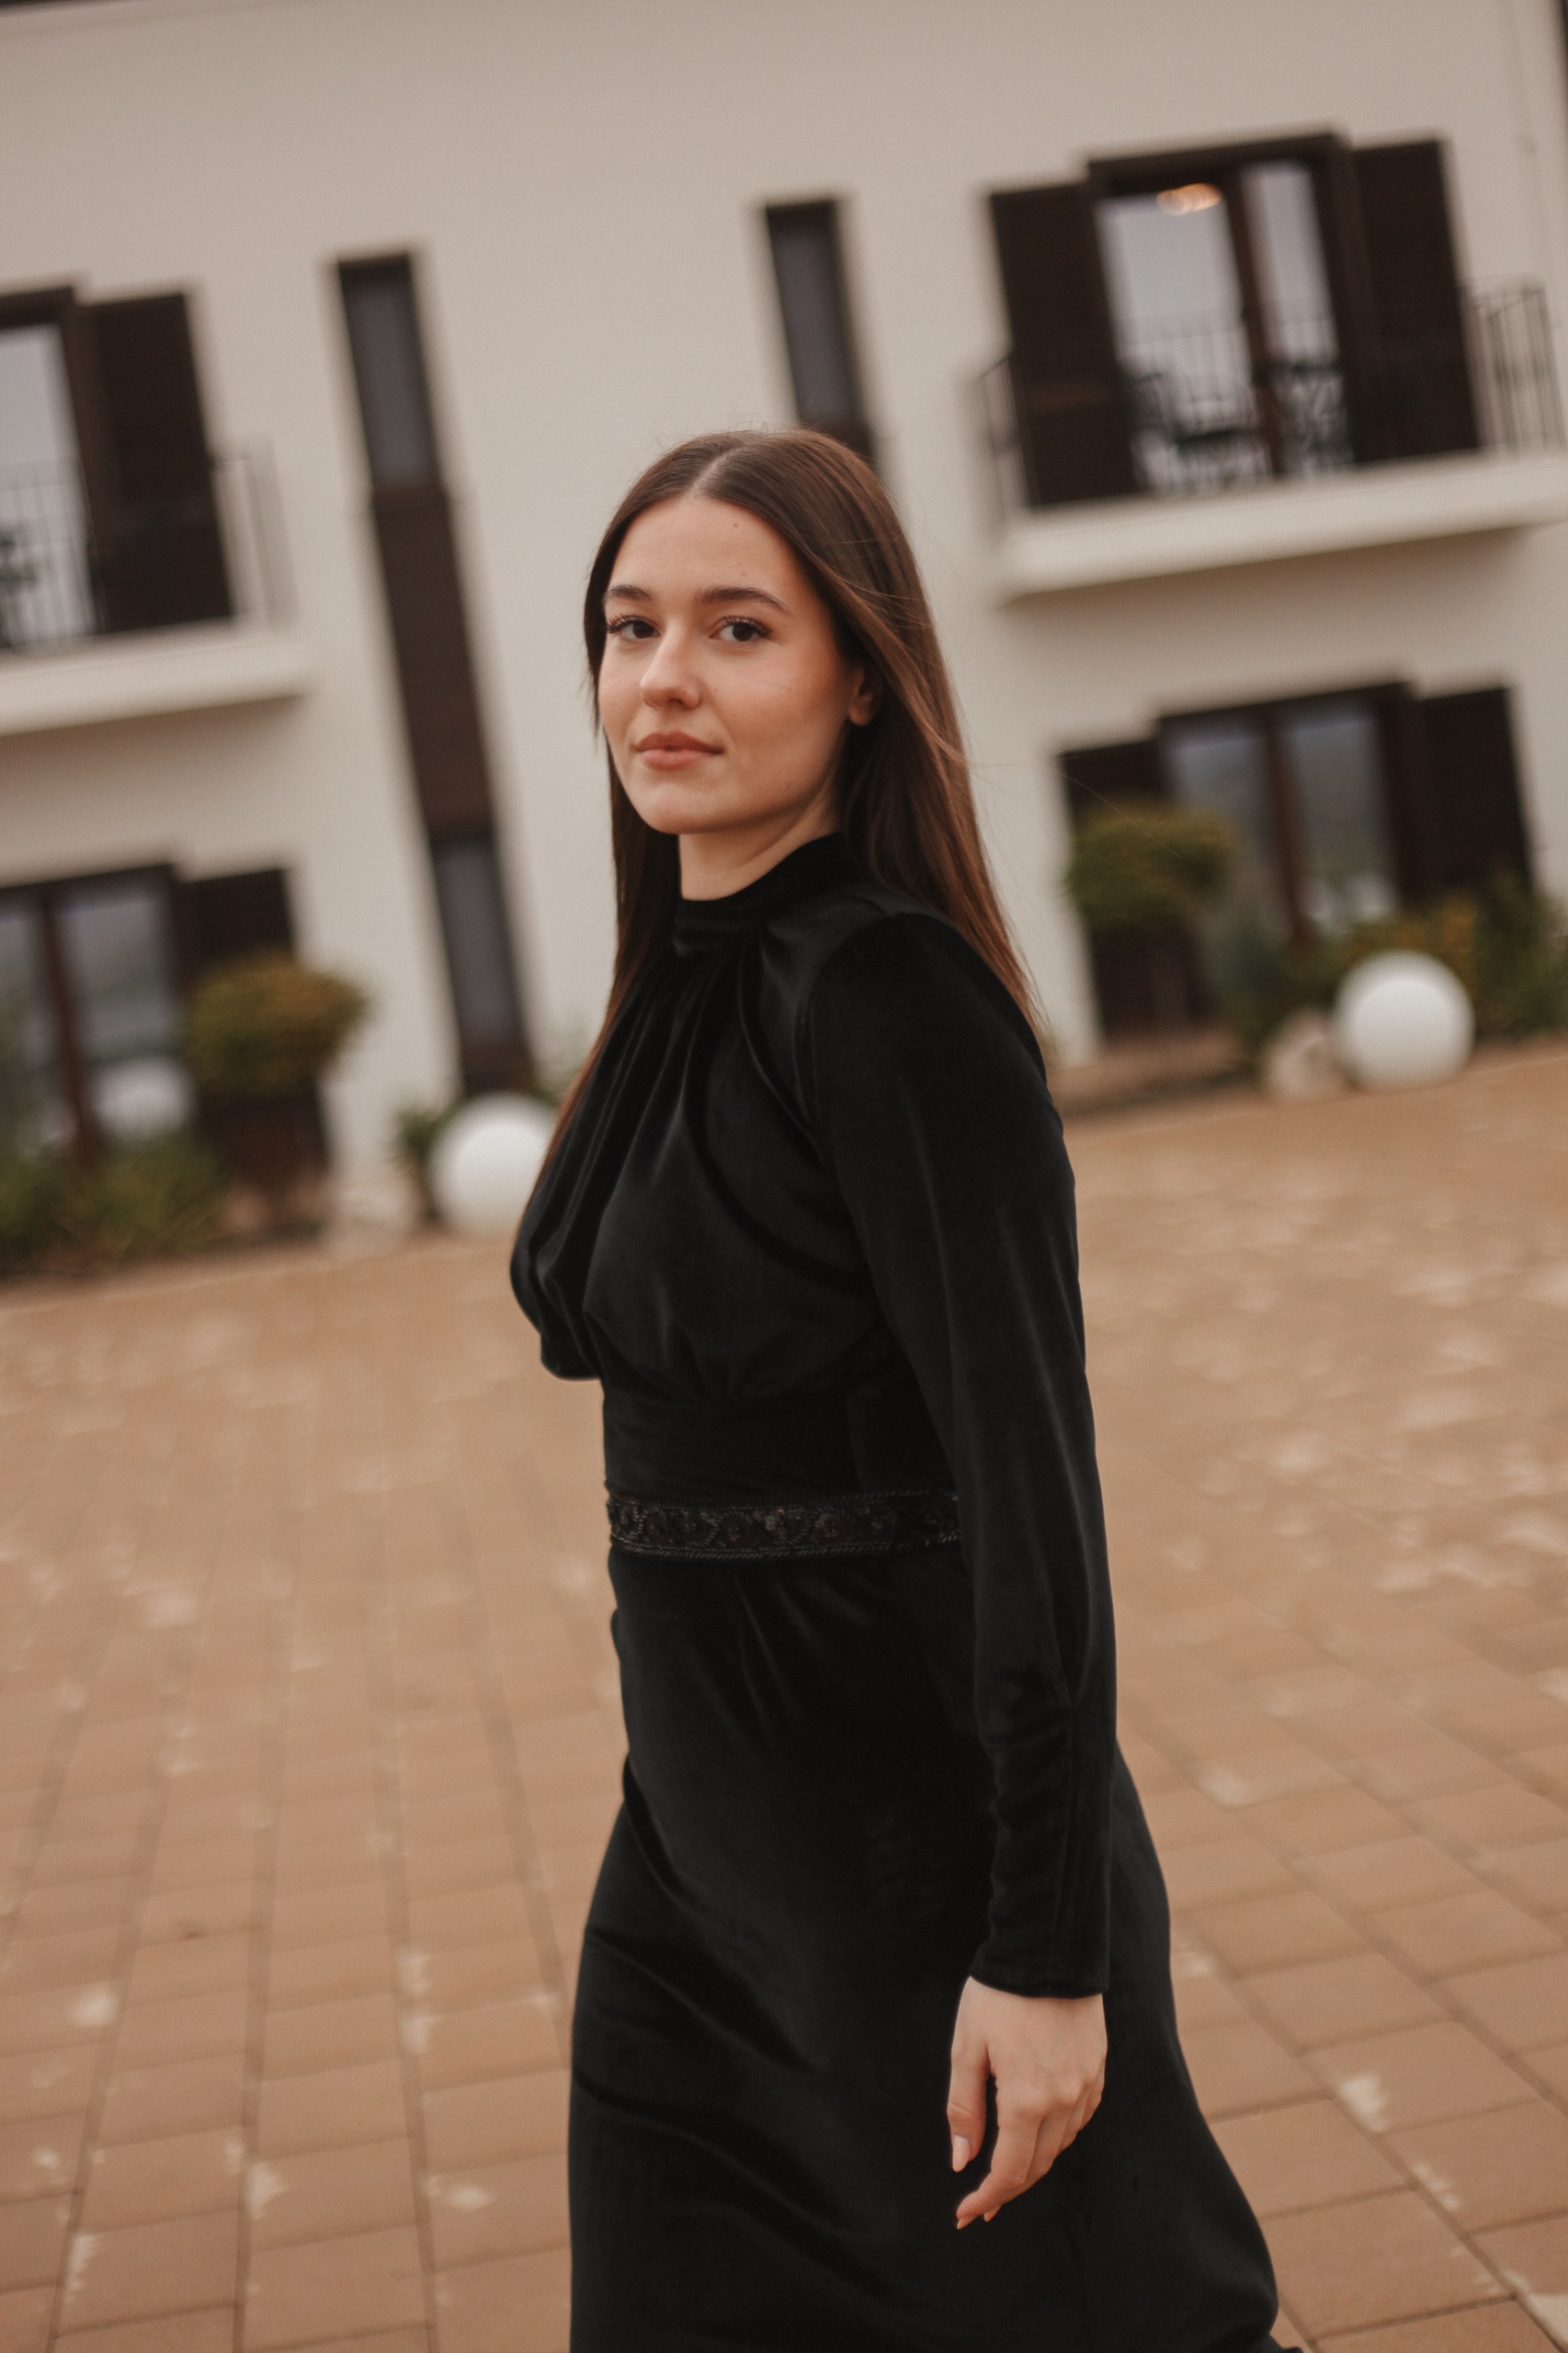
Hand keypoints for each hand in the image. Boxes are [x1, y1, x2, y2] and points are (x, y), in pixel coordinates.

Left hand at [947, 1978, 1105, 2226]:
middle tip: (980, 2202)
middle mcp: (1063, 2101)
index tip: (966, 2213)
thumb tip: (962, 2161)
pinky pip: (1078, 2119)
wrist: (1049, 1947)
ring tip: (1004, 2165)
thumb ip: (964, 2108)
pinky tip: (1037, 2129)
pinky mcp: (1098, 2069)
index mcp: (1027, 2100)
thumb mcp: (967, 2047)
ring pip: (1059, 2145)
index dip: (987, 2197)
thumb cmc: (999, 1994)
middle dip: (1007, 2189)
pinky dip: (1055, 2134)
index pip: (1010, 2172)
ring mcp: (1086, 2086)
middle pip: (1037, 2166)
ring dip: (1031, 2161)